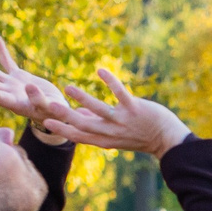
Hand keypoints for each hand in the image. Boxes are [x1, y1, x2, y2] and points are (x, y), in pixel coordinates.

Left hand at [0, 35, 71, 137]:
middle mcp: (9, 94)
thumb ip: (39, 99)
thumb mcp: (49, 107)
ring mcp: (11, 85)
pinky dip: (1, 50)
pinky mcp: (18, 76)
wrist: (57, 108)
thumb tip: (29, 86)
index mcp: (16, 104)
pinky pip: (7, 61)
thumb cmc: (55, 111)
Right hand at [45, 66, 189, 159]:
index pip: (79, 136)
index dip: (62, 129)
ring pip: (99, 110)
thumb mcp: (116, 135)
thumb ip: (97, 125)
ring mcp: (123, 121)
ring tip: (68, 87)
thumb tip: (79, 113)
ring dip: (82, 98)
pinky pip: (120, 94)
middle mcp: (111, 132)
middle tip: (48, 105)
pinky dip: (110, 81)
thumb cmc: (140, 135)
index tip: (45, 122)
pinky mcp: (135, 109)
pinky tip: (100, 71)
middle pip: (84, 124)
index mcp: (105, 140)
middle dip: (65, 115)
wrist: (166, 139)